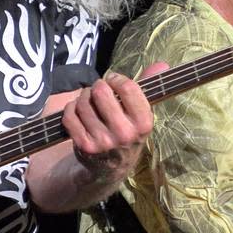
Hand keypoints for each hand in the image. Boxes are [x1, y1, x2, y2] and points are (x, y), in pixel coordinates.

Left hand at [61, 62, 167, 183]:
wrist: (111, 167)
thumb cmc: (127, 131)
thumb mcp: (141, 113)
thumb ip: (150, 87)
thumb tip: (161, 64)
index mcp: (144, 123)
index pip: (128, 87)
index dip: (116, 79)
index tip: (113, 81)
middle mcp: (125, 134)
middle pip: (101, 92)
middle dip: (97, 87)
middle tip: (99, 92)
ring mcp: (104, 141)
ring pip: (83, 103)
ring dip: (83, 98)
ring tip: (89, 102)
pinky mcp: (85, 146)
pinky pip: (70, 115)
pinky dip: (71, 109)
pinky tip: (78, 113)